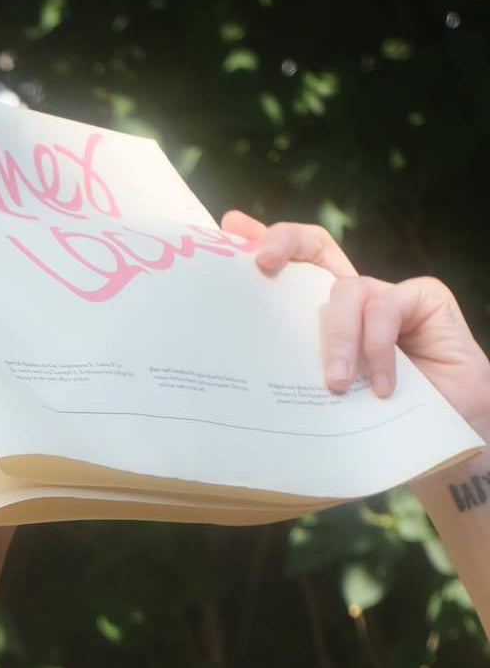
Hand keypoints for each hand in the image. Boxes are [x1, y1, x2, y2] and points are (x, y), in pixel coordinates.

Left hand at [221, 209, 489, 444]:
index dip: (264, 244)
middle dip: (285, 243)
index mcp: (318, 320)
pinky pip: (386, 309)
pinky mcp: (422, 297)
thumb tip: (238, 383)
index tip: (230, 232)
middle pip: (314, 247)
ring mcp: (386, 294)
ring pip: (346, 293)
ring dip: (337, 340)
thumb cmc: (372, 423)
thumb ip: (292, 375)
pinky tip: (379, 386)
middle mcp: (350, 299)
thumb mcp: (321, 398)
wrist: (437, 435)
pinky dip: (378, 349)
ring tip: (334, 385)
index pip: (288, 271)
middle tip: (262, 263)